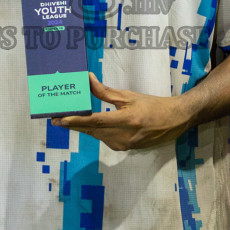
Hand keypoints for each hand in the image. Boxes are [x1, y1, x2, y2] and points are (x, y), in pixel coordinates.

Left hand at [54, 74, 195, 151]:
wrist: (173, 121)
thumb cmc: (152, 105)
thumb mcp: (129, 96)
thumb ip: (106, 92)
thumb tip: (88, 80)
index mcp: (126, 120)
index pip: (96, 121)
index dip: (76, 121)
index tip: (60, 119)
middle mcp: (123, 136)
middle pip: (92, 131)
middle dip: (73, 124)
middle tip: (55, 119)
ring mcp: (124, 145)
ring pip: (96, 136)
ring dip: (83, 128)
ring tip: (67, 119)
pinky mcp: (124, 149)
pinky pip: (104, 139)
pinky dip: (95, 131)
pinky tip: (87, 124)